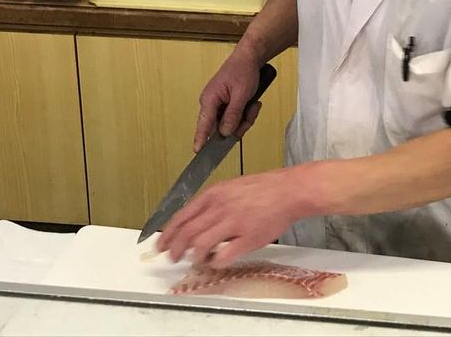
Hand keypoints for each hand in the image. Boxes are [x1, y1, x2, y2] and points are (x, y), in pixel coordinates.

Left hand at [156, 167, 307, 267]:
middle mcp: (220, 208)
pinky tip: (216, 262)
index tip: (161, 245)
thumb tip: (194, 223)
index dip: (167, 234)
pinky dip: (215, 262)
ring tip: (196, 260)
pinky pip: (223, 256)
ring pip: (200, 246)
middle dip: (175, 249)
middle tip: (172, 258)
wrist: (289, 190)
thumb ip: (212, 204)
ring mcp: (233, 223)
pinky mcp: (247, 238)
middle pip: (186, 234)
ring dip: (194, 257)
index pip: (181, 217)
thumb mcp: (231, 188)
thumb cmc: (263, 189)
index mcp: (213, 195)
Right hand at [194, 49, 261, 152]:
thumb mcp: (241, 94)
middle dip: (239, 124)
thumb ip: (233, 115)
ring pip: (231, 125)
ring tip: (253, 104)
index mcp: (209, 100)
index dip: (201, 139)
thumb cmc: (243, 71)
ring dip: (245, 118)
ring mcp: (219, 105)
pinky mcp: (226, 106)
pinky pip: (236, 118)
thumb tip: (225, 133)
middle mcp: (211, 104)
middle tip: (251, 111)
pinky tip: (252, 103)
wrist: (249, 58)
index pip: (203, 124)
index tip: (198, 152)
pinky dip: (246, 114)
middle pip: (221, 128)